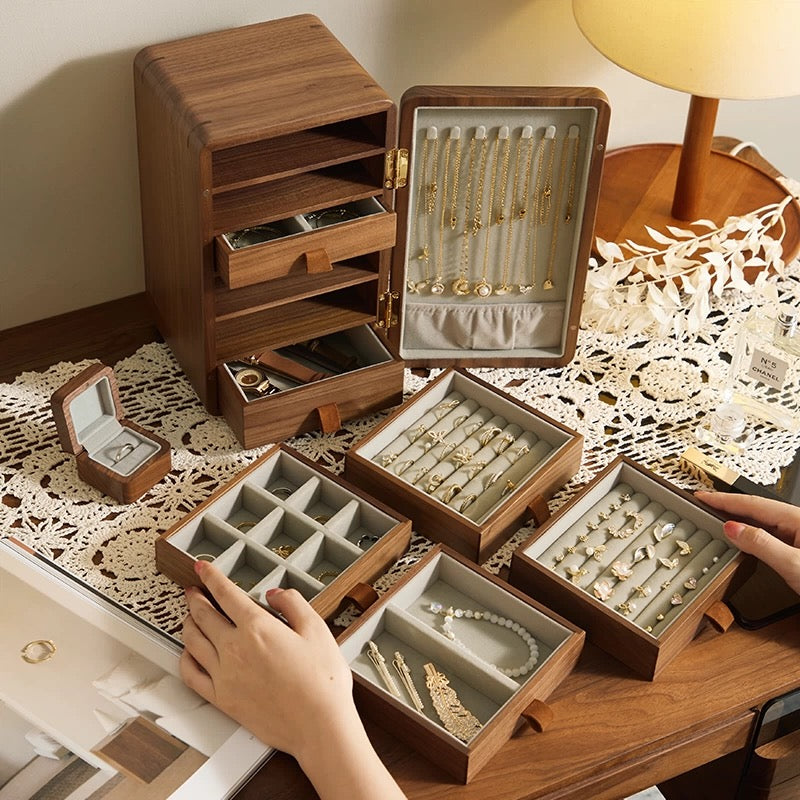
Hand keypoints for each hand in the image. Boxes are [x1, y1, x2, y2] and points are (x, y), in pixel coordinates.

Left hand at [180, 560, 405, 799]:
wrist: (319, 726)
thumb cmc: (322, 681)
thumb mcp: (316, 629)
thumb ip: (292, 604)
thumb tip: (274, 594)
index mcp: (257, 627)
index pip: (225, 594)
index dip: (211, 576)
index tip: (202, 567)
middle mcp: (234, 649)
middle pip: (204, 615)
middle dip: (196, 598)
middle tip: (193, 590)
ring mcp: (224, 676)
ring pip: (193, 642)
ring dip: (188, 623)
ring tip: (190, 616)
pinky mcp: (222, 700)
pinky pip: (191, 675)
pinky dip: (185, 658)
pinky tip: (188, 652)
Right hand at [695, 491, 799, 593]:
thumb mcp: (792, 564)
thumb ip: (760, 544)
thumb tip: (733, 527)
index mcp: (796, 520)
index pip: (751, 504)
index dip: (723, 500)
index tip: (701, 497)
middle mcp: (798, 524)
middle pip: (757, 509)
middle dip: (729, 505)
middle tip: (704, 504)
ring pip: (764, 522)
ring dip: (739, 518)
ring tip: (718, 517)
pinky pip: (770, 534)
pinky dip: (751, 533)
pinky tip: (744, 539)